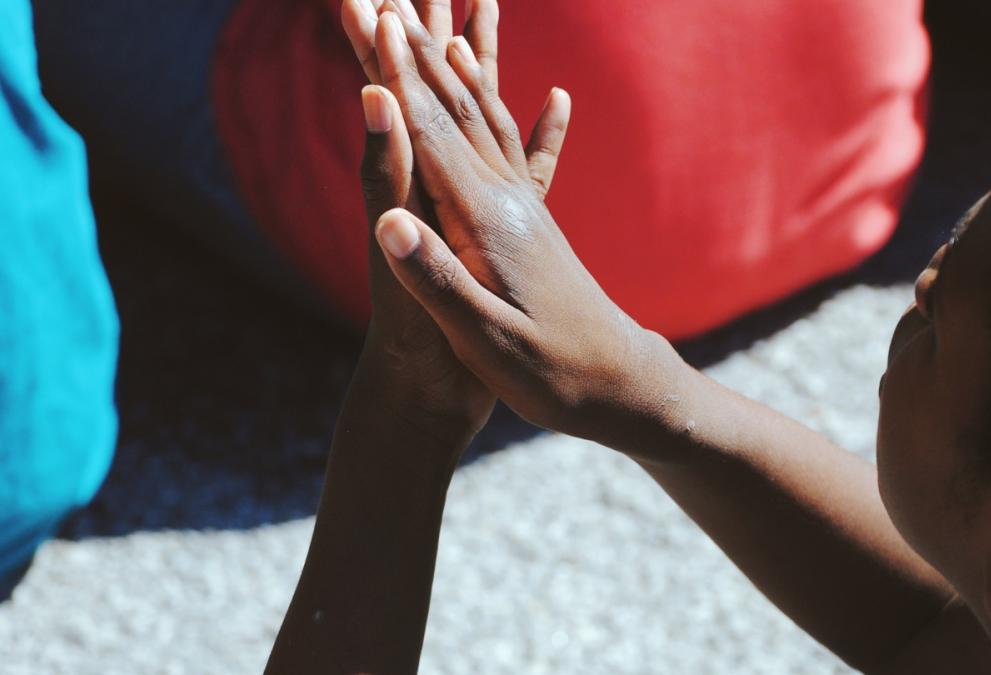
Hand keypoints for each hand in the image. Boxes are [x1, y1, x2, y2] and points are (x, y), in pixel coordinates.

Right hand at [342, 0, 573, 438]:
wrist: (621, 384)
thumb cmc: (552, 373)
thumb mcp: (486, 340)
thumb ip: (438, 281)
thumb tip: (390, 225)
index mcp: (487, 224)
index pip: (430, 135)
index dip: (395, 76)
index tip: (369, 16)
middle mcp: (509, 201)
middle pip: (456, 110)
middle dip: (417, 53)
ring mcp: (528, 208)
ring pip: (490, 121)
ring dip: (461, 69)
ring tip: (445, 21)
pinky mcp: (540, 223)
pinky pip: (525, 154)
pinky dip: (520, 122)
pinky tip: (551, 94)